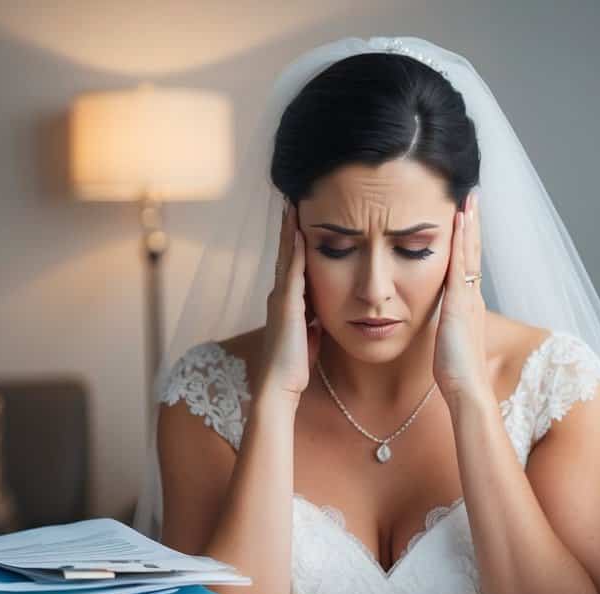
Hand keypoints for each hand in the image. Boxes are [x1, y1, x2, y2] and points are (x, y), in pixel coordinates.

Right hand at [258, 200, 321, 401]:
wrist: (280, 386)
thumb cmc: (294, 367)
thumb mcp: (309, 339)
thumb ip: (312, 326)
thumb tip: (320, 321)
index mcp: (287, 303)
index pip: (292, 265)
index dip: (295, 242)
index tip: (299, 219)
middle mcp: (280, 296)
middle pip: (286, 254)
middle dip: (288, 228)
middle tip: (290, 200)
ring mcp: (282, 299)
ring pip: (286, 257)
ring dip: (289, 232)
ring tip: (291, 206)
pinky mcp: (287, 306)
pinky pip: (292, 272)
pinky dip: (296, 251)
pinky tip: (300, 233)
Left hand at [433, 190, 488, 407]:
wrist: (467, 389)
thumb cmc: (456, 373)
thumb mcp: (449, 343)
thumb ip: (448, 327)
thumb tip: (442, 323)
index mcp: (469, 306)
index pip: (469, 266)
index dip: (469, 241)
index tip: (466, 217)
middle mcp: (472, 297)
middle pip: (474, 252)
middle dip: (473, 223)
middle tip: (473, 196)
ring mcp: (467, 298)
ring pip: (470, 252)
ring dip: (469, 223)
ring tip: (468, 198)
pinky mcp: (459, 302)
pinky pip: (460, 263)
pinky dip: (461, 240)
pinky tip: (457, 220)